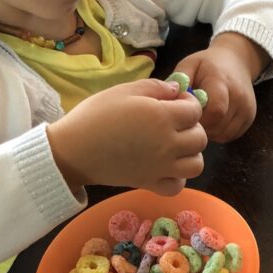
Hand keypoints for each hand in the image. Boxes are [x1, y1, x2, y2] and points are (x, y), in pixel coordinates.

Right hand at [47, 78, 206, 195]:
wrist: (72, 150)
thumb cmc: (95, 115)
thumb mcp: (124, 90)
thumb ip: (156, 87)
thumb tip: (178, 90)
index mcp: (162, 117)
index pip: (195, 110)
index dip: (189, 103)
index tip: (176, 101)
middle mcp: (168, 143)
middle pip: (200, 138)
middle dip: (192, 127)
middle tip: (175, 123)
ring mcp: (161, 167)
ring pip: (196, 164)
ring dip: (191, 154)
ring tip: (175, 146)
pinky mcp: (150, 183)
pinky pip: (178, 185)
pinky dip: (178, 177)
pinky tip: (167, 167)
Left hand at [174, 32, 269, 141]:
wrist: (237, 61)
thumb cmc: (208, 65)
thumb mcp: (190, 64)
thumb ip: (179, 80)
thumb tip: (168, 101)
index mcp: (222, 81)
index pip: (215, 110)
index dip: (198, 118)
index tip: (186, 114)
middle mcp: (239, 97)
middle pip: (218, 125)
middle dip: (201, 127)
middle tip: (189, 120)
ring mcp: (247, 109)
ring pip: (224, 134)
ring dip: (209, 132)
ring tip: (201, 119)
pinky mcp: (250, 119)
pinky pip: (230, 136)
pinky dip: (218, 133)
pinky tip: (211, 122)